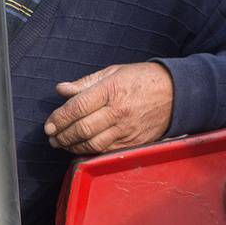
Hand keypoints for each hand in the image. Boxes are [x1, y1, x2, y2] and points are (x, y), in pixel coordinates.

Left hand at [45, 62, 173, 154]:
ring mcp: (127, 129)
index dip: (58, 119)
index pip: (77, 107)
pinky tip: (81, 148)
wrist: (177, 93)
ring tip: (63, 144)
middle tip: (52, 137)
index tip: (48, 125)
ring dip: (73, 146)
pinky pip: (107, 151)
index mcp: (111, 90)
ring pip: (93, 144)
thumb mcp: (114, 72)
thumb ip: (86, 83)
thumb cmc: (143, 79)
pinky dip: (90, 152)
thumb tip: (62, 90)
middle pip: (82, 129)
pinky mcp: (134, 142)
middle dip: (62, 135)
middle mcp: (118, 112)